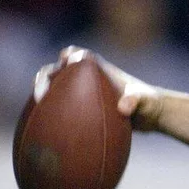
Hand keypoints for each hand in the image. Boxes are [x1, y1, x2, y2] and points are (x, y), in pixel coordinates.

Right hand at [35, 46, 164, 130]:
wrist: (152, 116)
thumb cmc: (150, 104)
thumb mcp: (146, 102)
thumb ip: (137, 101)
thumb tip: (123, 108)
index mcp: (101, 70)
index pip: (80, 56)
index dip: (70, 55)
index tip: (65, 61)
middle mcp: (88, 79)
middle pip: (59, 72)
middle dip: (46, 77)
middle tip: (42, 94)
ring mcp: (82, 93)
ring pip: (56, 91)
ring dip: (43, 97)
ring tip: (36, 114)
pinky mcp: (81, 108)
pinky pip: (61, 109)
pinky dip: (50, 115)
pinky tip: (43, 132)